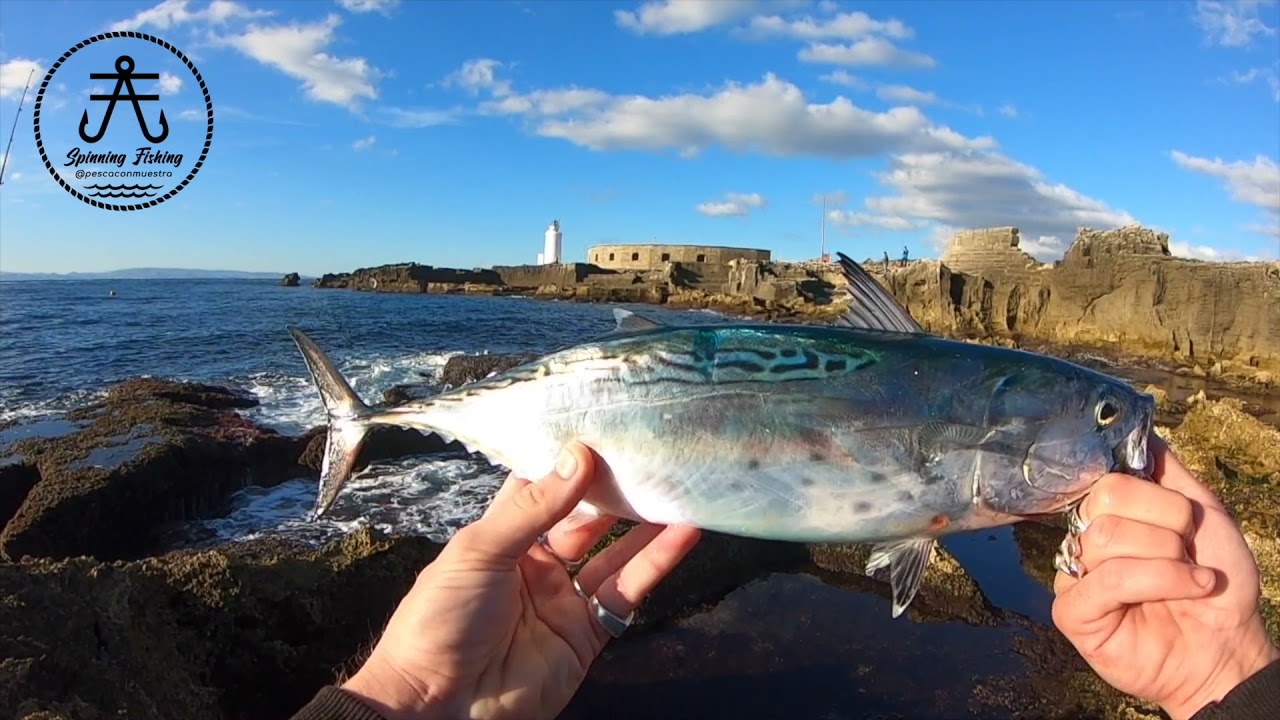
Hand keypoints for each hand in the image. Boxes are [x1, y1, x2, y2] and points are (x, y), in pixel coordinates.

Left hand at [339, 442, 701, 719]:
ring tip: (681, 485)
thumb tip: (579, 455)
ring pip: (614, 553)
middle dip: (616, 488)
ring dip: (647, 522)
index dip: (570, 461)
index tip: (605, 427)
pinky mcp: (587, 635)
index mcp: (500, 538)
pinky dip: (656, 563)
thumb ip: (534, 507)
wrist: (438, 707)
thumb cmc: (440, 619)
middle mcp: (535, 564)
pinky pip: (627, 593)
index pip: (541, 489)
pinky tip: (683, 533)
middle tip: (653, 452)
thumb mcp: (480, 550)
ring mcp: (563, 600)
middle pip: (585, 518)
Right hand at [1051, 433, 1278, 718]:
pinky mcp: (1072, 614)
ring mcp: (1073, 577)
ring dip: (1167, 560)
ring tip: (1190, 580)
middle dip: (1164, 530)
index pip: (1111, 479)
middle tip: (1186, 554)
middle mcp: (1084, 541)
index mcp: (1109, 516)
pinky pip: (1105, 580)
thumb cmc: (1219, 585)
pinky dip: (1157, 582)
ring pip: (1106, 540)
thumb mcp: (1205, 514)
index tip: (1186, 524)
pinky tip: (1186, 592)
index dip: (1159, 500)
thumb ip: (1169, 472)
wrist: (1231, 645)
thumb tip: (1140, 428)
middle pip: (1104, 504)